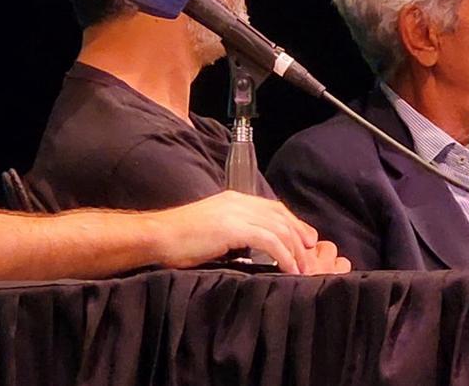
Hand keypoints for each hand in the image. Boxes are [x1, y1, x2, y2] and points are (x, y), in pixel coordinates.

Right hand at [150, 191, 348, 273]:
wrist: (157, 236)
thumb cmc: (180, 239)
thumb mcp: (213, 229)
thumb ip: (233, 232)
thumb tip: (249, 247)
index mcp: (235, 200)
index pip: (274, 208)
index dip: (293, 224)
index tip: (305, 241)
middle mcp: (239, 202)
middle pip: (281, 216)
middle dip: (299, 237)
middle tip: (310, 257)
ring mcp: (237, 213)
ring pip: (279, 229)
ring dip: (294, 250)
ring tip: (301, 269)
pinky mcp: (233, 227)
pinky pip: (269, 241)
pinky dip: (283, 255)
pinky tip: (288, 268)